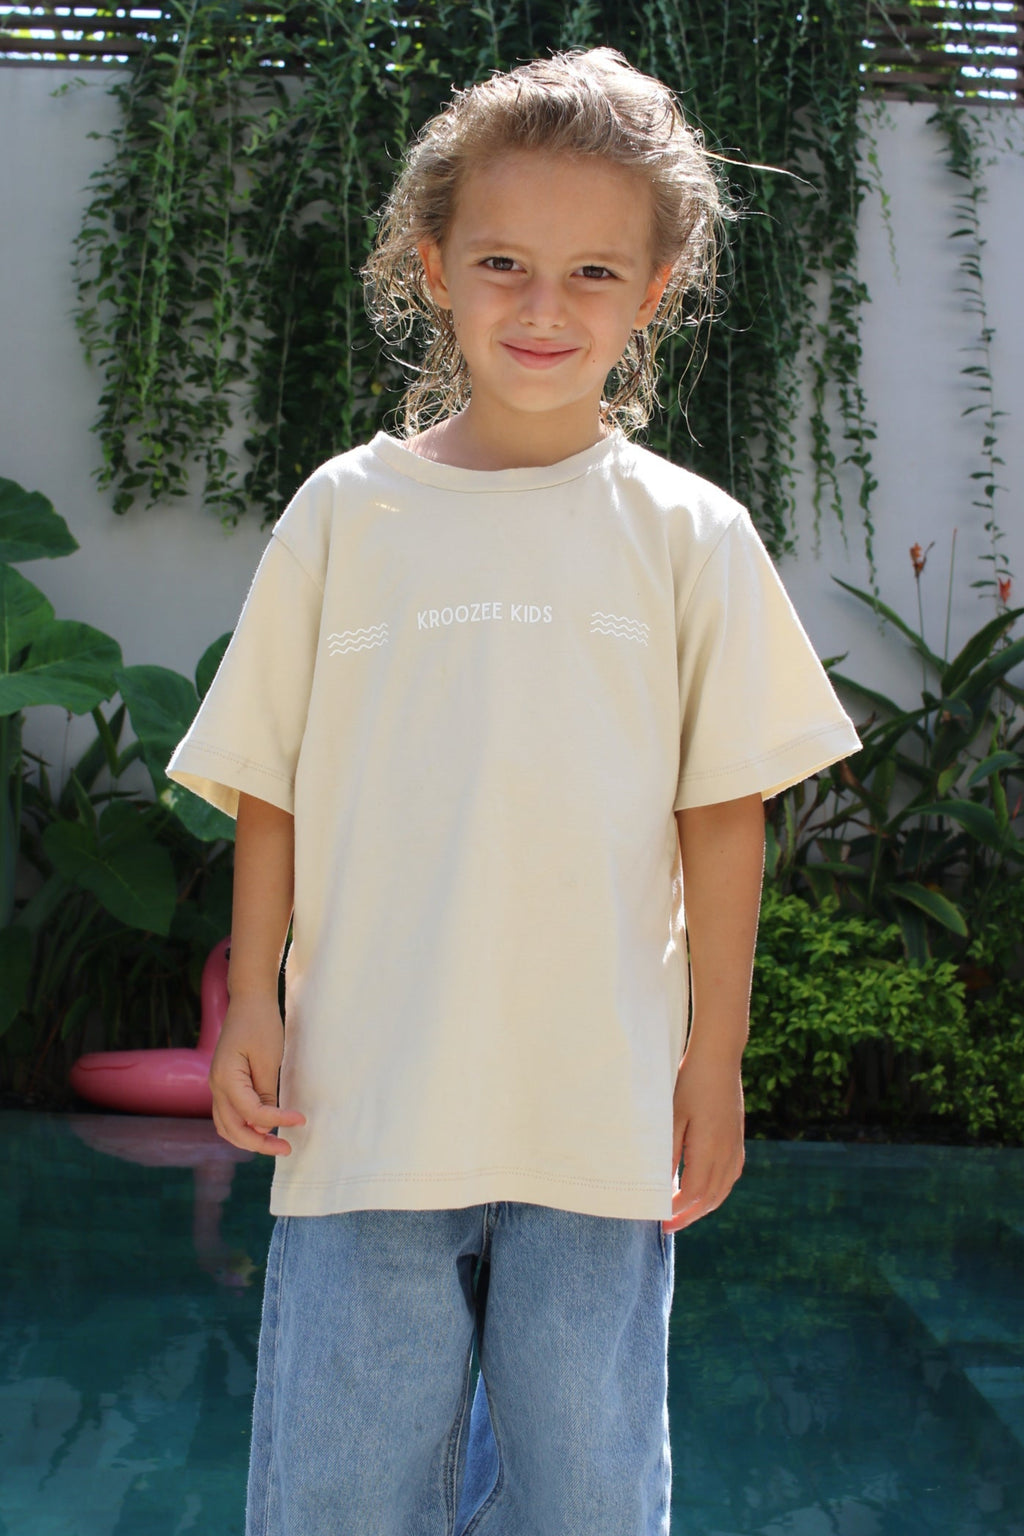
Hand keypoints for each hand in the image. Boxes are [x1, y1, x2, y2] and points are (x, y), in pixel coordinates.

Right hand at [209, 995, 304, 1155]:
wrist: (249, 1000)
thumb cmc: (261, 1024)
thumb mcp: (269, 1058)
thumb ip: (265, 1093)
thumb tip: (264, 1124)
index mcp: (226, 1078)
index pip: (252, 1113)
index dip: (278, 1120)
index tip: (301, 1120)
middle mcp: (216, 1086)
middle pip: (232, 1129)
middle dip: (259, 1144)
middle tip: (286, 1149)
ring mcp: (217, 1085)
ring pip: (226, 1126)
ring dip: (249, 1138)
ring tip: (274, 1144)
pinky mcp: (225, 1083)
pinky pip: (229, 1114)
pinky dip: (243, 1126)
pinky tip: (263, 1128)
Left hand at [663, 1047, 744, 1233]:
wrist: (718, 1058)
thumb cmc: (690, 1083)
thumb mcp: (672, 1116)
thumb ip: (668, 1153)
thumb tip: (661, 1184)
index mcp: (709, 1149)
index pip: (692, 1194)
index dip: (676, 1211)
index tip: (659, 1219)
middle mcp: (726, 1153)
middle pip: (709, 1199)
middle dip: (688, 1216)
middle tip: (668, 1226)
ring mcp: (735, 1147)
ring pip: (722, 1190)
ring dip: (704, 1207)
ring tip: (683, 1214)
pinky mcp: (737, 1140)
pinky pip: (731, 1176)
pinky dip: (717, 1191)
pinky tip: (707, 1191)